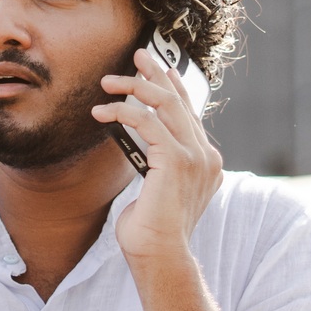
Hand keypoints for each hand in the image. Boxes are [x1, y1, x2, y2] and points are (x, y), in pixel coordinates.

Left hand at [95, 47, 222, 264]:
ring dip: (133, 88)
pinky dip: (123, 111)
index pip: (190, 113)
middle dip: (155, 74)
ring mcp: (196, 157)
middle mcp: (207, 155)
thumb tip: (144, 150)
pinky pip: (147, 122)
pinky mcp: (177, 160)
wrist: (159, 255)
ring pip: (165, 105)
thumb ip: (158, 165)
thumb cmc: (150, 230)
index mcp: (206, 161)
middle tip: (135, 56)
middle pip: (180, 101)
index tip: (157, 67)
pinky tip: (102, 112)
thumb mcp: (157, 189)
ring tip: (107, 82)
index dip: (173, 86)